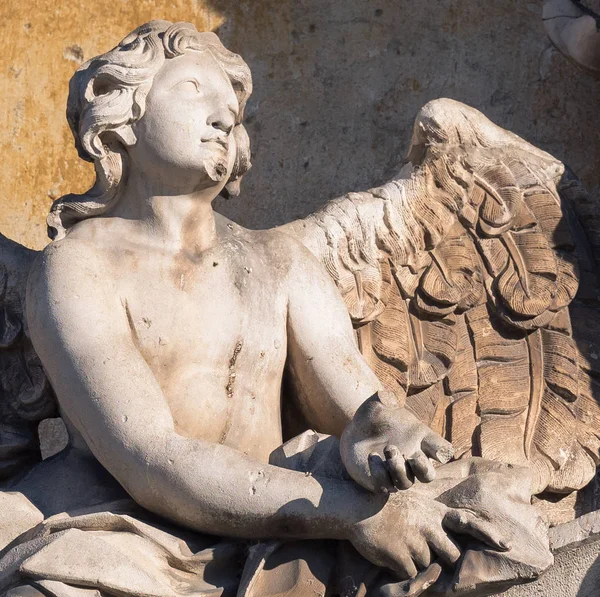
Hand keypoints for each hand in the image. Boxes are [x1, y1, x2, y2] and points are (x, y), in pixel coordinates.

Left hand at [340, 393, 453, 492]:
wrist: (356, 431)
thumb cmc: (374, 416)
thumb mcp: (378, 403)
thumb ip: (384, 398)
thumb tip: (385, 397)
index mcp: (420, 439)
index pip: (441, 450)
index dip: (443, 452)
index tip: (439, 451)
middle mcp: (412, 459)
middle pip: (428, 475)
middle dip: (423, 468)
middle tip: (413, 457)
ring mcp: (397, 472)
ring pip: (407, 483)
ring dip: (399, 468)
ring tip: (388, 449)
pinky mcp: (380, 481)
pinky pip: (385, 485)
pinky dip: (380, 473)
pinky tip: (372, 456)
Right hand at [347, 489, 508, 580]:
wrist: (358, 507)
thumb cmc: (388, 506)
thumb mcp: (416, 504)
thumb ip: (435, 519)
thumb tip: (450, 539)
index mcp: (434, 512)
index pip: (468, 521)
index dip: (488, 534)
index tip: (507, 545)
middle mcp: (429, 526)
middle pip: (451, 554)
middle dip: (443, 559)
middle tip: (424, 550)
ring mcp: (415, 541)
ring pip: (428, 566)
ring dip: (416, 561)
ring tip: (399, 543)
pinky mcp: (401, 557)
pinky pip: (410, 575)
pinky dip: (402, 569)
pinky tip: (390, 552)